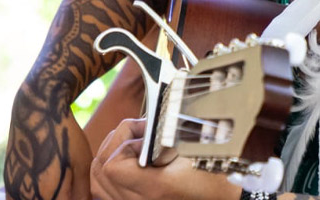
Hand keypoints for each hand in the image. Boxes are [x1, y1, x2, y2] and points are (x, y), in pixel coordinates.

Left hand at [90, 119, 240, 199]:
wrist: (221, 196)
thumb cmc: (212, 173)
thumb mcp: (192, 147)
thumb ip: (162, 136)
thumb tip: (139, 126)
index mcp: (155, 188)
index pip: (111, 166)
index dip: (123, 144)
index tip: (145, 136)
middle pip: (100, 171)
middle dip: (115, 145)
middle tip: (141, 136)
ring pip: (99, 182)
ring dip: (111, 158)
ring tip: (136, 149)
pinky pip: (106, 192)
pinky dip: (110, 175)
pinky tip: (130, 163)